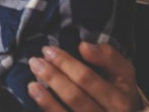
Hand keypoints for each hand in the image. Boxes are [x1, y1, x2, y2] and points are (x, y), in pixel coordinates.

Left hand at [27, 43, 141, 110]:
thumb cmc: (118, 88)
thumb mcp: (121, 70)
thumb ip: (107, 55)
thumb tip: (84, 47)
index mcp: (120, 100)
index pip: (87, 79)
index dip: (65, 63)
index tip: (48, 50)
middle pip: (75, 97)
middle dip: (52, 77)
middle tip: (35, 61)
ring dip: (45, 97)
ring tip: (31, 82)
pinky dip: (46, 107)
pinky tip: (35, 95)